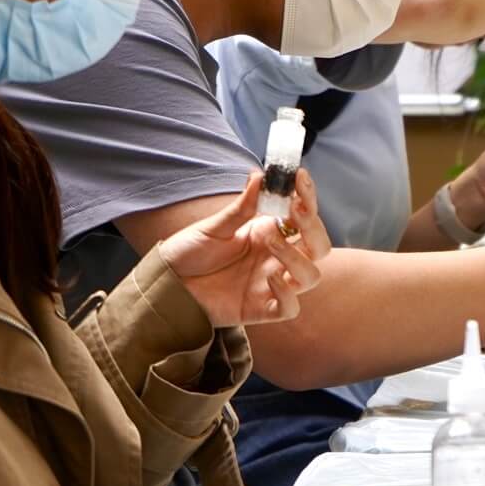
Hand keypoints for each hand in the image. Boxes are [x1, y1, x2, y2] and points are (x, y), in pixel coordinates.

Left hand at [158, 171, 331, 326]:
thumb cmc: (189, 253)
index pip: (303, 216)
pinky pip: (290, 307)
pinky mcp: (261, 309)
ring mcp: (271, 285)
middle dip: (314, 227)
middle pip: (319, 247)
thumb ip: (242, 206)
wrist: (165, 284)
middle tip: (295, 210)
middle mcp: (276, 259)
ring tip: (271, 241)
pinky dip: (287, 294)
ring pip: (310, 276)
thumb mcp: (214, 226)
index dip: (308, 198)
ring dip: (297, 257)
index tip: (300, 178)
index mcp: (270, 233)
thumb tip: (260, 176)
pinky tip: (270, 278)